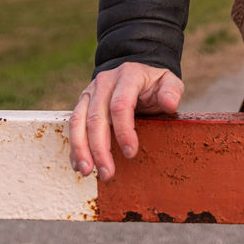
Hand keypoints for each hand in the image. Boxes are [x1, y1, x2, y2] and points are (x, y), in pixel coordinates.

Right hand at [68, 62, 183, 180]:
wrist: (136, 70)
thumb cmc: (153, 83)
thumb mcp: (168, 82)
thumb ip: (171, 91)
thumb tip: (169, 104)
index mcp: (128, 76)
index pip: (121, 105)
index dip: (124, 131)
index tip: (131, 153)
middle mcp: (105, 82)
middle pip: (97, 117)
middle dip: (100, 148)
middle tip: (107, 173)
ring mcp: (91, 91)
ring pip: (79, 121)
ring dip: (81, 149)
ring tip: (86, 172)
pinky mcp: (83, 102)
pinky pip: (73, 125)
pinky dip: (74, 146)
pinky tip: (78, 164)